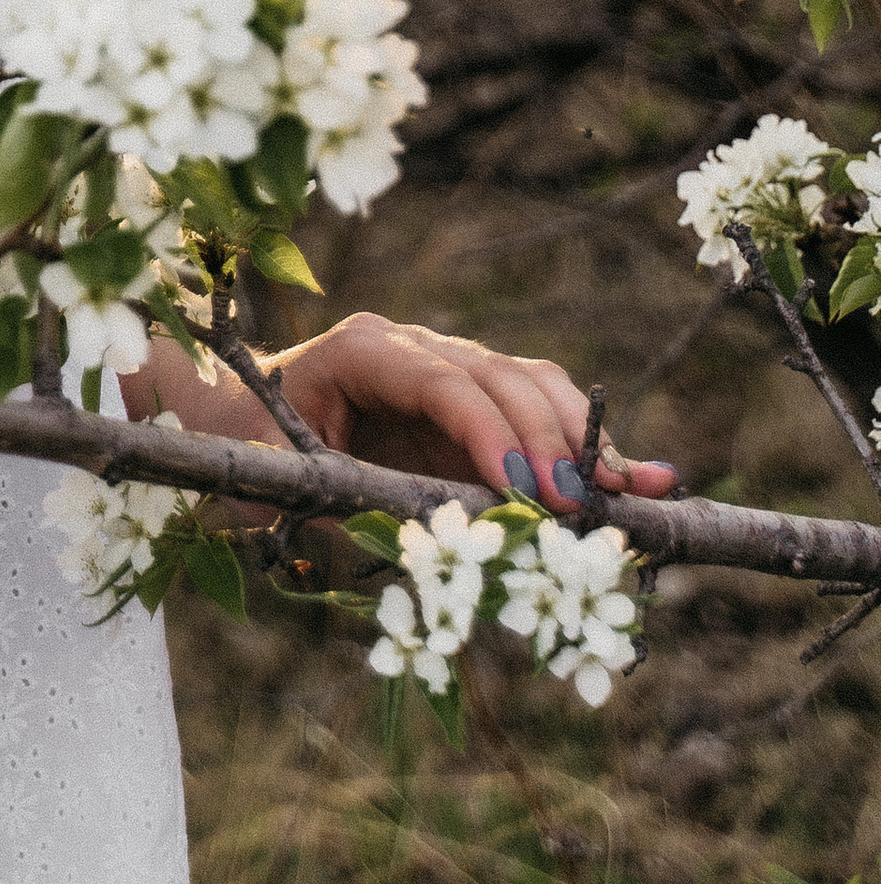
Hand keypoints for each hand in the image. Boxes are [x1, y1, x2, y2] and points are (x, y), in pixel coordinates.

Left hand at [265, 309, 681, 507]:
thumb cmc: (251, 447)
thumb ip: (358, 495)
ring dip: (580, 439)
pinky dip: (586, 447)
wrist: (238, 420)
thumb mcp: (286, 475)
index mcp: (362, 350)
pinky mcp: (473, 405)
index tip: (528, 490)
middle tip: (582, 505)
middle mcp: (413, 346)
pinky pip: (537, 414)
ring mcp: (448, 369)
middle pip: (498, 375)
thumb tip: (442, 537)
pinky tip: (645, 477)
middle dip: (546, 440)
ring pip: (530, 384)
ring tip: (625, 493)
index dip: (491, 432)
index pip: (442, 381)